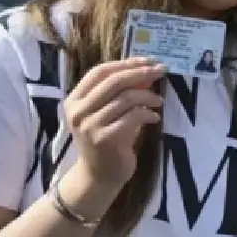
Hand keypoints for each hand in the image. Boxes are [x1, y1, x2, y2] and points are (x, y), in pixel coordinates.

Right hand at [64, 58, 165, 193]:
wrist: (99, 175)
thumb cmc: (106, 140)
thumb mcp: (105, 113)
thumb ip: (117, 93)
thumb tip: (145, 71)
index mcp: (75, 100)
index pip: (99, 72)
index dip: (125, 63)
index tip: (148, 61)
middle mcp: (78, 110)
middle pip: (113, 81)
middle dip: (141, 73)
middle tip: (161, 71)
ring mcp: (90, 125)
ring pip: (125, 98)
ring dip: (148, 96)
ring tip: (159, 101)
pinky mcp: (105, 139)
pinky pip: (132, 117)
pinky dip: (147, 114)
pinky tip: (154, 118)